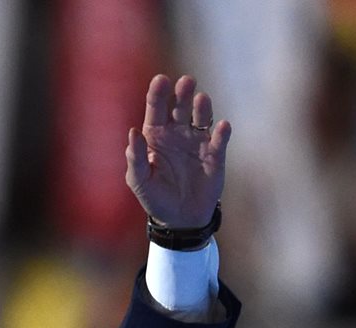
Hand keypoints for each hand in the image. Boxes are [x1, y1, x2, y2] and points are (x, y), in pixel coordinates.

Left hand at [125, 74, 230, 228]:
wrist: (180, 218)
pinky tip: (222, 126)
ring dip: (202, 107)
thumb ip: (135, 158)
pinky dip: (221, 133)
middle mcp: (177, 133)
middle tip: (186, 82)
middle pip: (180, 107)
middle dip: (183, 93)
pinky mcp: (215, 155)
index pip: (156, 109)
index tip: (160, 80)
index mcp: (155, 136)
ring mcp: (197, 142)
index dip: (157, 94)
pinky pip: (219, 140)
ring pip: (201, 118)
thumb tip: (133, 131)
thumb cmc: (155, 197)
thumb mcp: (139, 180)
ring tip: (201, 98)